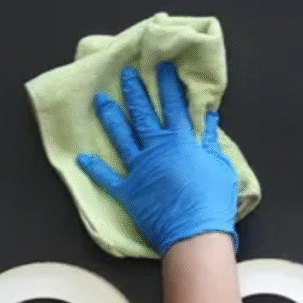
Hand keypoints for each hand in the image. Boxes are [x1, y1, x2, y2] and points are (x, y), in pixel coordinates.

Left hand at [77, 62, 238, 257]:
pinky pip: (107, 179)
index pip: (173, 106)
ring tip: (100, 100)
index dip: (167, 86)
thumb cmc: (214, 201)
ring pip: (122, 138)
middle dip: (135, 92)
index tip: (161, 68)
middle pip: (143, 115)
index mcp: (181, 142)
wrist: (195, 234)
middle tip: (126, 74)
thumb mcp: (220, 167)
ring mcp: (139, 170)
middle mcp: (157, 150)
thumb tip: (210, 118)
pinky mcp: (128, 192)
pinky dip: (94, 168)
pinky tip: (82, 157)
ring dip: (111, 118)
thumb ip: (211, 142)